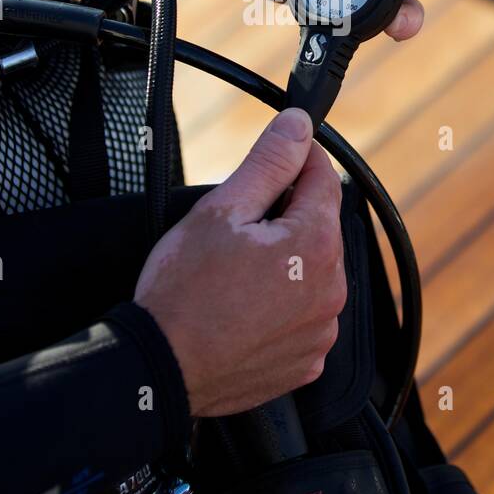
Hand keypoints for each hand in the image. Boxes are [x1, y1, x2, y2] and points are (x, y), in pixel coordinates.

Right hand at [133, 107, 345, 415]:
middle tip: (240, 222)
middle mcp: (332, 289)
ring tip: (235, 270)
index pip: (325, 178)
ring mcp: (320, 331)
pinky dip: (282, 306)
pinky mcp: (305, 361)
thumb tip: (298, 125)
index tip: (279, 153)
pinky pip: (302, 318)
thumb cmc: (183, 290)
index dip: (299, 159)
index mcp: (316, 244)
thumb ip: (268, 163)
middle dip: (288, 216)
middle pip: (319, 228)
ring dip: (287, 263)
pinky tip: (243, 306)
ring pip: (313, 274)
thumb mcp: (221, 210)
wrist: (161, 367)